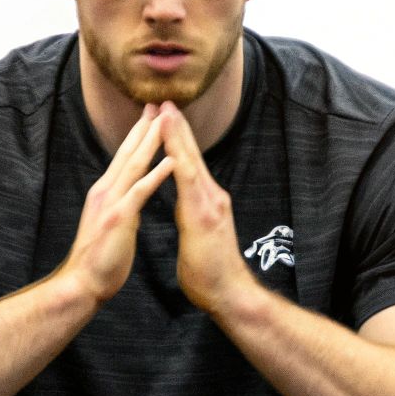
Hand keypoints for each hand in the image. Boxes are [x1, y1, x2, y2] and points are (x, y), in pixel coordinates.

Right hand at [58, 104, 173, 304]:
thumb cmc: (99, 259)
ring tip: (166, 121)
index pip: (123, 158)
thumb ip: (121, 208)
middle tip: (157, 104)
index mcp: (105, 192)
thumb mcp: (111, 226)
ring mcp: (111, 202)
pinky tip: (171, 161)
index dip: (137, 136)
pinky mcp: (119, 217)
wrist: (83, 282)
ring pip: (134, 164)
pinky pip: (140, 191)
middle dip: (144, 127)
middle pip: (128, 153)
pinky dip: (156, 174)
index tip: (150, 116)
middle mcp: (106, 191)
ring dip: (151, 141)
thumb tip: (131, 201)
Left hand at [158, 104, 262, 318]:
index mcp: (207, 202)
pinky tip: (169, 143)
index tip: (166, 119)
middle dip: (178, 127)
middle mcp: (212, 196)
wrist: (229, 293)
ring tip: (166, 110)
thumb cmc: (211, 273)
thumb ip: (193, 219)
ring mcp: (211, 202)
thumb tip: (187, 212)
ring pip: (190, 160)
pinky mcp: (205, 213)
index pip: (189, 165)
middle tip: (165, 101)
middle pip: (192, 155)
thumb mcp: (198, 237)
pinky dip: (178, 156)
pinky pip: (188, 178)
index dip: (178, 141)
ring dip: (177, 134)